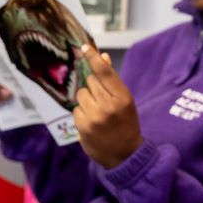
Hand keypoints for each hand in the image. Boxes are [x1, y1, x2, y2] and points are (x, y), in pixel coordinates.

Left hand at [73, 43, 142, 168]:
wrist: (124, 155)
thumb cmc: (126, 124)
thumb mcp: (125, 101)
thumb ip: (112, 81)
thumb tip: (102, 57)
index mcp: (123, 98)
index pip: (105, 73)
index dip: (93, 58)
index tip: (84, 47)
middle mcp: (108, 105)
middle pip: (90, 82)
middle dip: (93, 87)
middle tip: (102, 100)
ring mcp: (95, 116)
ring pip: (81, 95)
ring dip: (86, 100)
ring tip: (97, 112)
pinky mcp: (83, 126)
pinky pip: (76, 110)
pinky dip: (82, 113)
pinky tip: (91, 122)